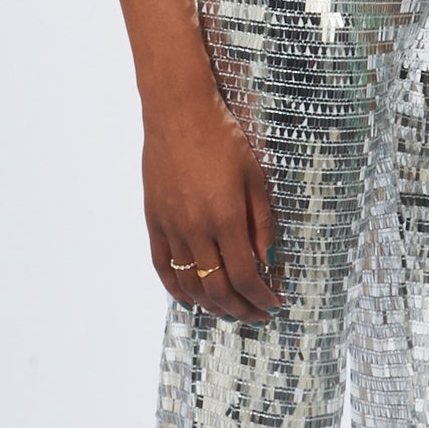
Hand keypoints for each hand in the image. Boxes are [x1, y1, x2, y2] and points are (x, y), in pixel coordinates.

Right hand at [144, 84, 286, 323]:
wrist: (178, 113)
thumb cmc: (223, 139)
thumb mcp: (254, 178)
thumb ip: (262, 224)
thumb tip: (268, 263)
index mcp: (226, 217)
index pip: (246, 276)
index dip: (262, 298)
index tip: (275, 303)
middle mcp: (196, 228)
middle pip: (218, 289)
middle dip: (242, 309)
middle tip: (257, 314)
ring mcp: (171, 227)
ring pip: (190, 285)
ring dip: (213, 305)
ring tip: (231, 309)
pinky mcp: (153, 221)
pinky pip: (163, 267)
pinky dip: (178, 290)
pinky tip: (193, 299)